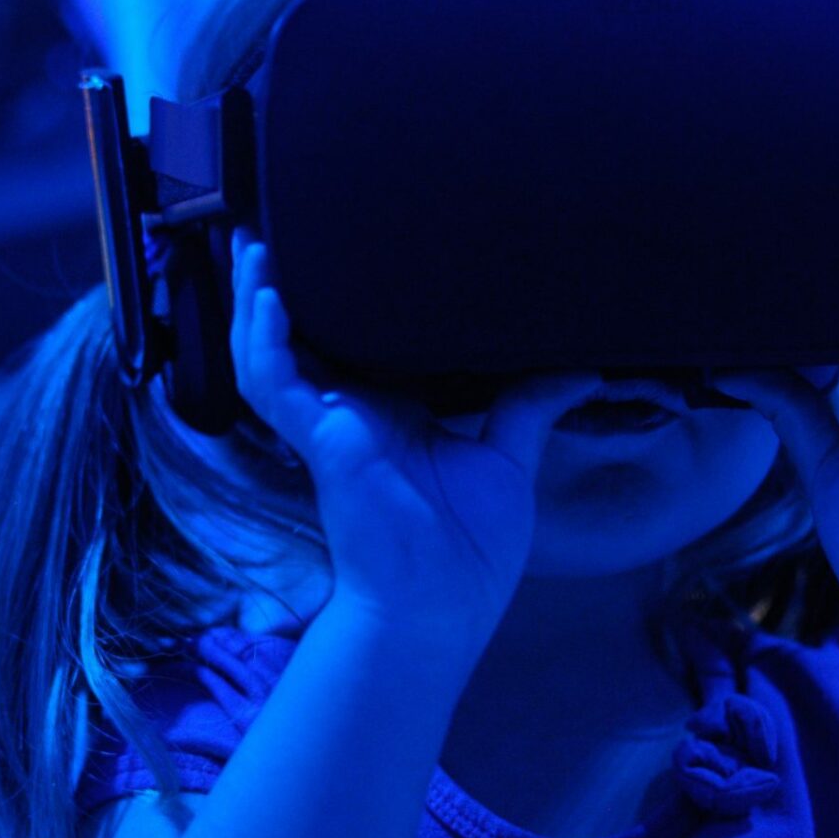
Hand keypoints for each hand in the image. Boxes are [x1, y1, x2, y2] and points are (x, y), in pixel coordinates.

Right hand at [227, 229, 598, 641]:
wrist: (440, 611)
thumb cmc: (467, 553)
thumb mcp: (508, 463)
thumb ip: (531, 408)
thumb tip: (581, 367)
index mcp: (390, 415)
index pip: (356, 341)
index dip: (340, 295)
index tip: (350, 239)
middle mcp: (350, 415)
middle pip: (300, 338)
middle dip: (279, 285)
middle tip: (277, 226)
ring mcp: (329, 428)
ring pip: (270, 353)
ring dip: (257, 300)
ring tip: (257, 246)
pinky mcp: (321, 443)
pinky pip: (276, 385)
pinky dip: (266, 341)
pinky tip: (266, 299)